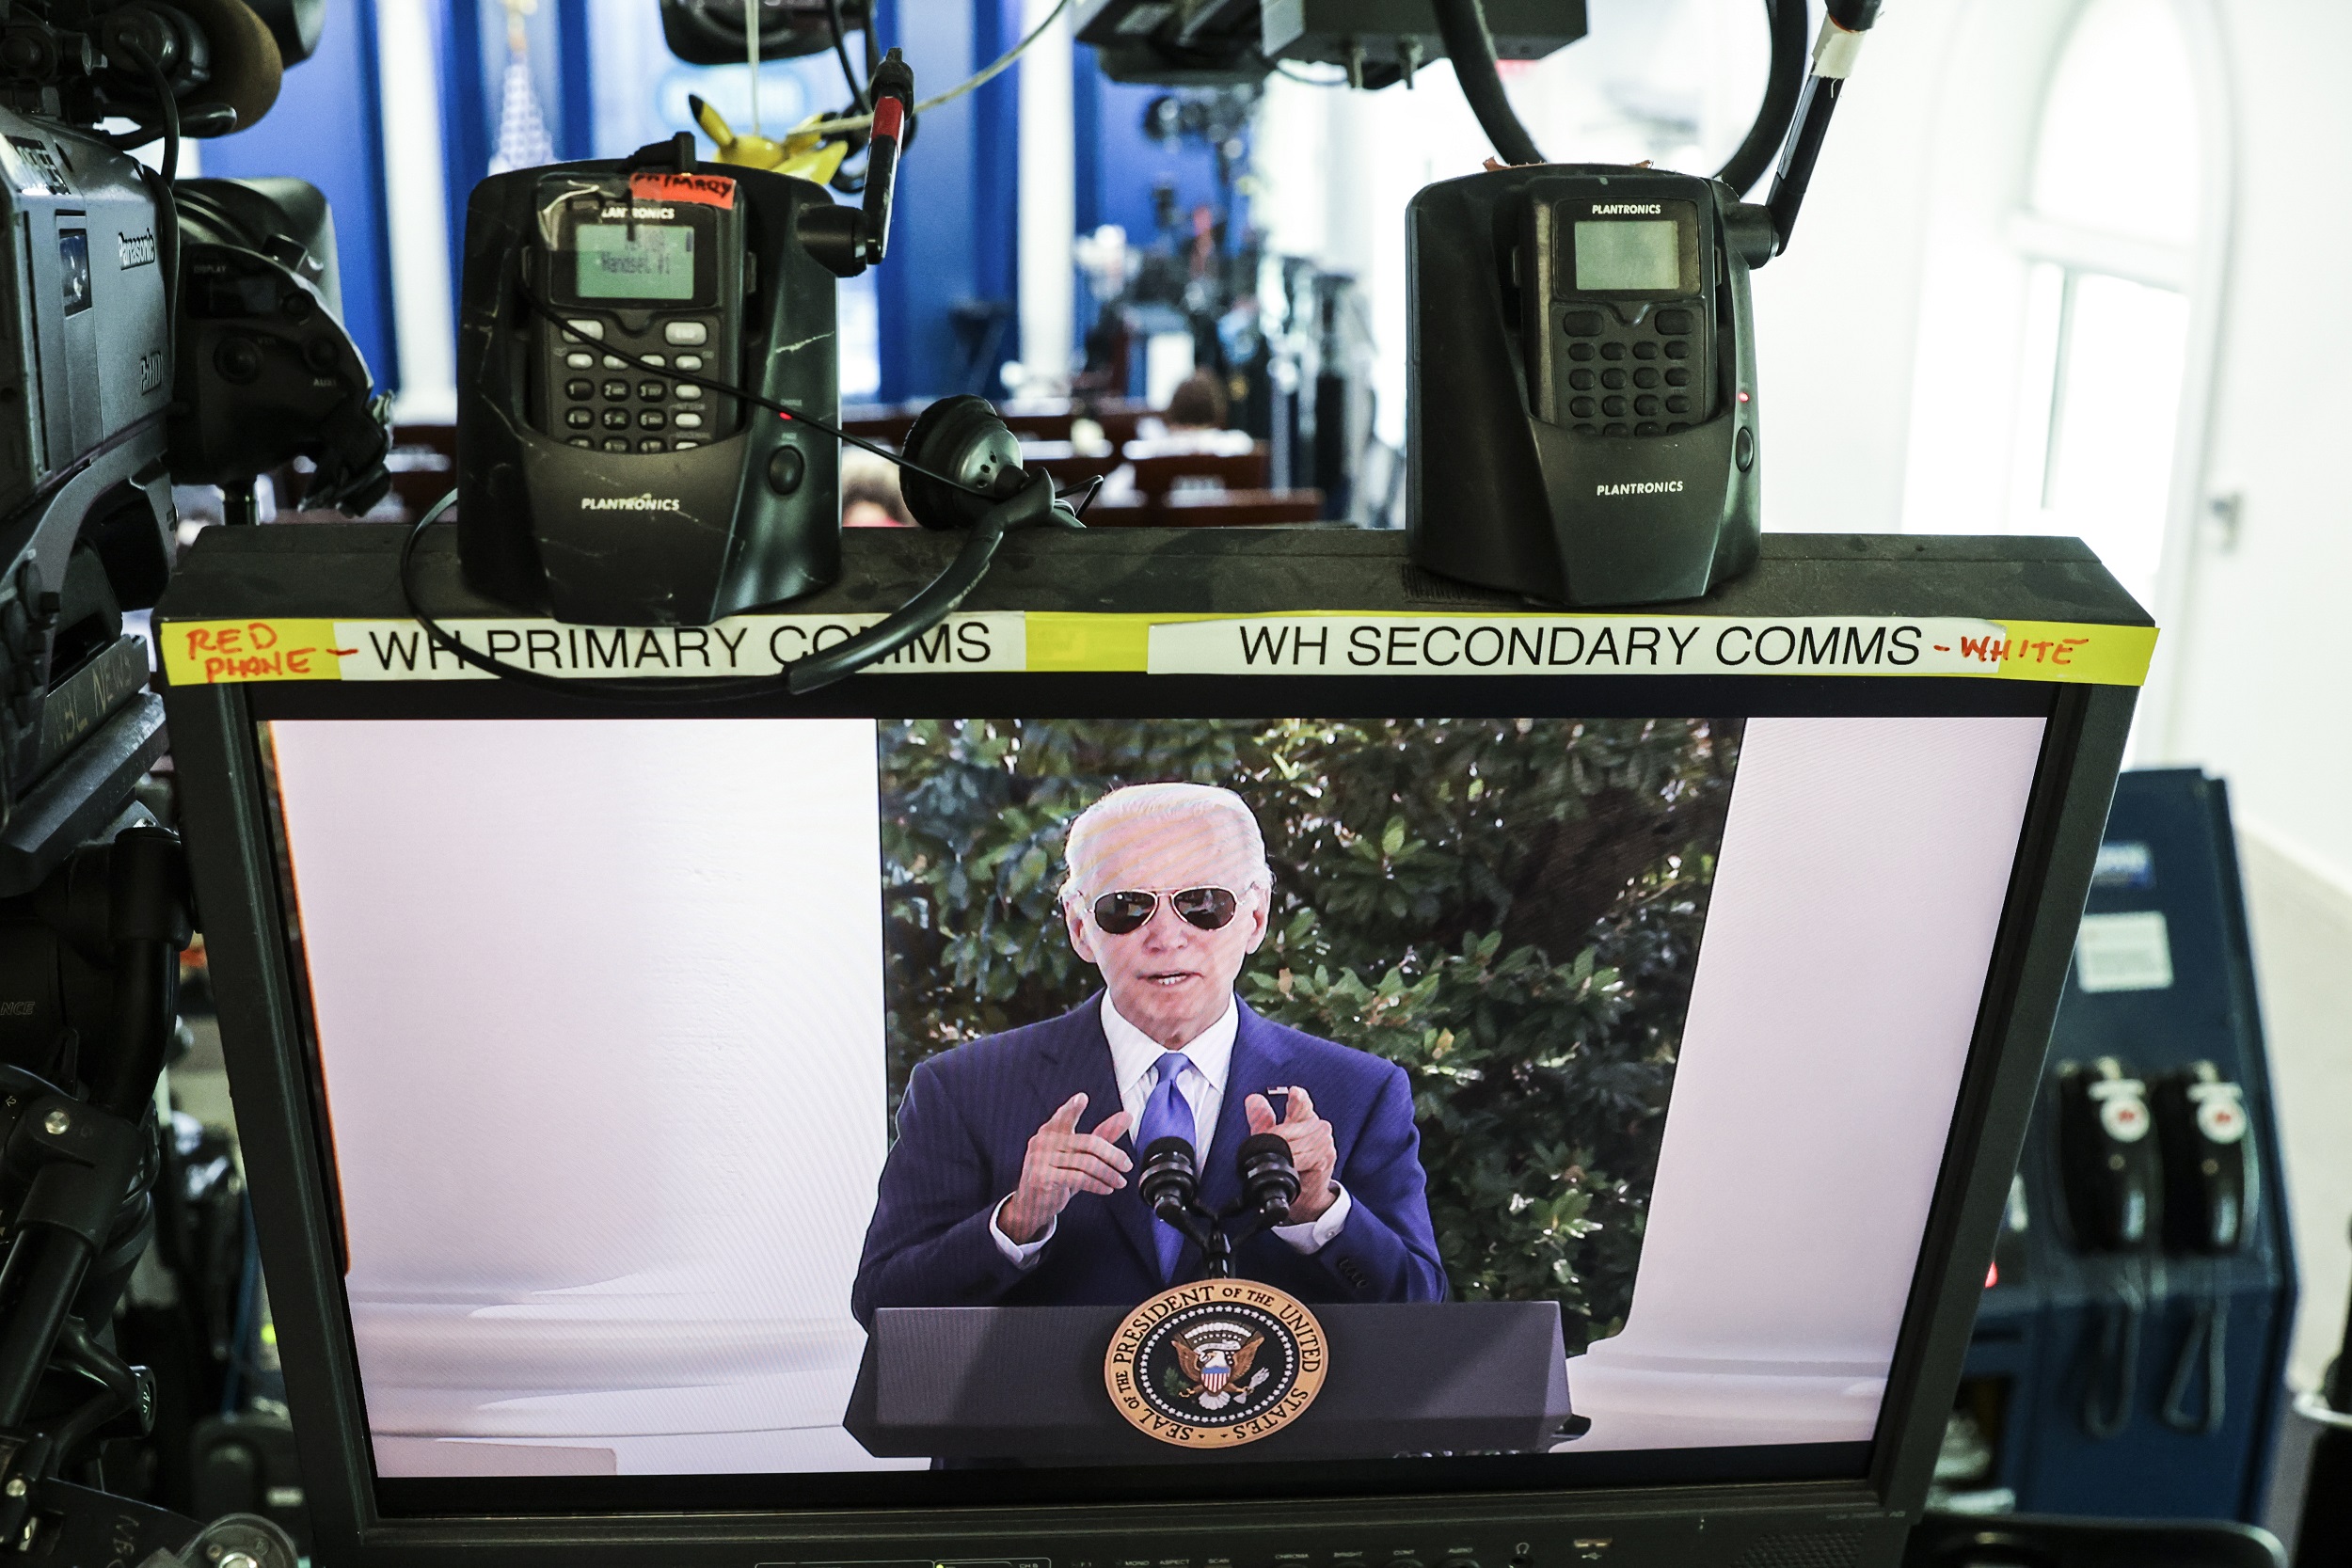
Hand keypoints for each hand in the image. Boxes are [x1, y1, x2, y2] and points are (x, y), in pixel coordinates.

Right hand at [1000, 1094, 1134, 1243]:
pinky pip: (1078, 1178)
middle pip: (1088, 1143)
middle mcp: (1043, 1141)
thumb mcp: (1079, 1155)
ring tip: (1120, 1181)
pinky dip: (1097, 1184)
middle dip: (1113, 1155)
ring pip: (1086, 1163)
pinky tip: (1107, 1189)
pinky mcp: (1042, 1177)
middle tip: (1127, 1165)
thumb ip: (1102, 1134)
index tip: (1082, 1098)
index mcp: (1051, 1130)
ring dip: (1108, 1174)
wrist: (1032, 1205)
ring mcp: (1040, 1159)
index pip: (1064, 1116)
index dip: (1073, 1108)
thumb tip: (1127, 1116)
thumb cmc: (1057, 1175)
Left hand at [1246, 1085, 1337, 1222]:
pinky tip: (1291, 1168)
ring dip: (1282, 1154)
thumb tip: (1253, 1099)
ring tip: (1283, 1162)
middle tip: (1271, 1151)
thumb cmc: (1293, 1165)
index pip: (1302, 1101)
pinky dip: (1291, 1164)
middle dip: (1275, 1140)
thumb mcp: (1272, 1140)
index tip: (1293, 1093)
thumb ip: (1262, 1119)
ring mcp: (1324, 1142)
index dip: (1297, 1098)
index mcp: (1306, 1117)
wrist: (1308, 1195)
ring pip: (1292, 1144)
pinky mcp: (1325, 1157)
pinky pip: (1300, 1158)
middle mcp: (1319, 1127)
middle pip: (1288, 1128)